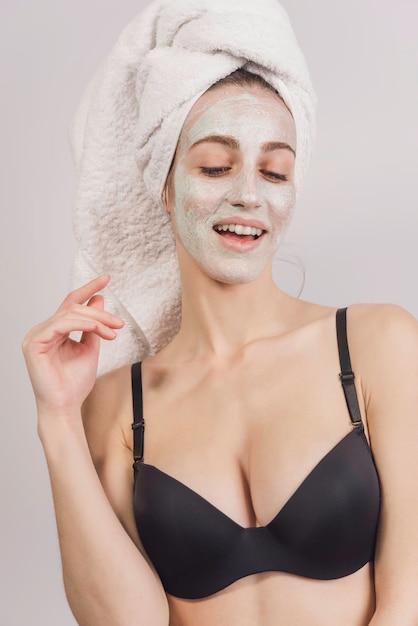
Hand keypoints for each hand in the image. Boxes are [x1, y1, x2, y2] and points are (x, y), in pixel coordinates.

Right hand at [22, 275, 123, 416]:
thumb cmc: (75, 382)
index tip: (106, 278)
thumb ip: (94, 326)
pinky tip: (98, 330)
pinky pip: (61, 324)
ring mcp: (36, 335)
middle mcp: (44, 330)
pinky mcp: (34, 343)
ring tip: (113, 330)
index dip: (88, 289)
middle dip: (100, 313)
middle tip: (119, 323)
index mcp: (55, 330)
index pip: (71, 303)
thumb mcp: (90, 348)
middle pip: (73, 308)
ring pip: (69, 314)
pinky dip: (82, 325)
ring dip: (96, 320)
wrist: (66, 405)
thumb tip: (99, 299)